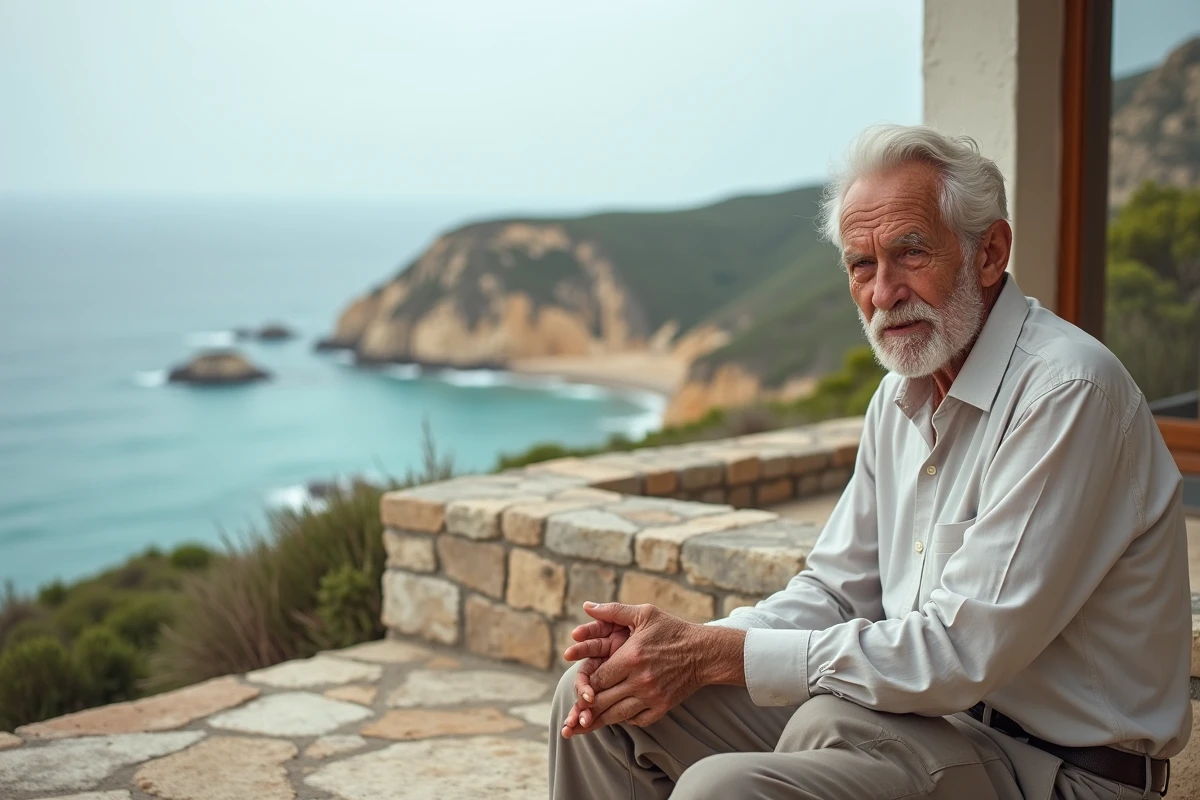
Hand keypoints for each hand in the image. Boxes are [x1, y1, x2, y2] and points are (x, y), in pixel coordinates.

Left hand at [559, 602, 744, 737]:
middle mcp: (640, 679)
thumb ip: (613, 611)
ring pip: (616, 715)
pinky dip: (624, 720)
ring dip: (599, 719)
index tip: (583, 682)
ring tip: (585, 723)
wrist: (704, 652)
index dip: (587, 682)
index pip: (598, 677)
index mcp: (631, 657)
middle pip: (602, 699)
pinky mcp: (662, 707)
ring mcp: (652, 696)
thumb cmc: (672, 630)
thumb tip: (586, 605)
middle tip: (574, 712)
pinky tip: (617, 716)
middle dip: (586, 706)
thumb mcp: (644, 614)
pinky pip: (636, 721)